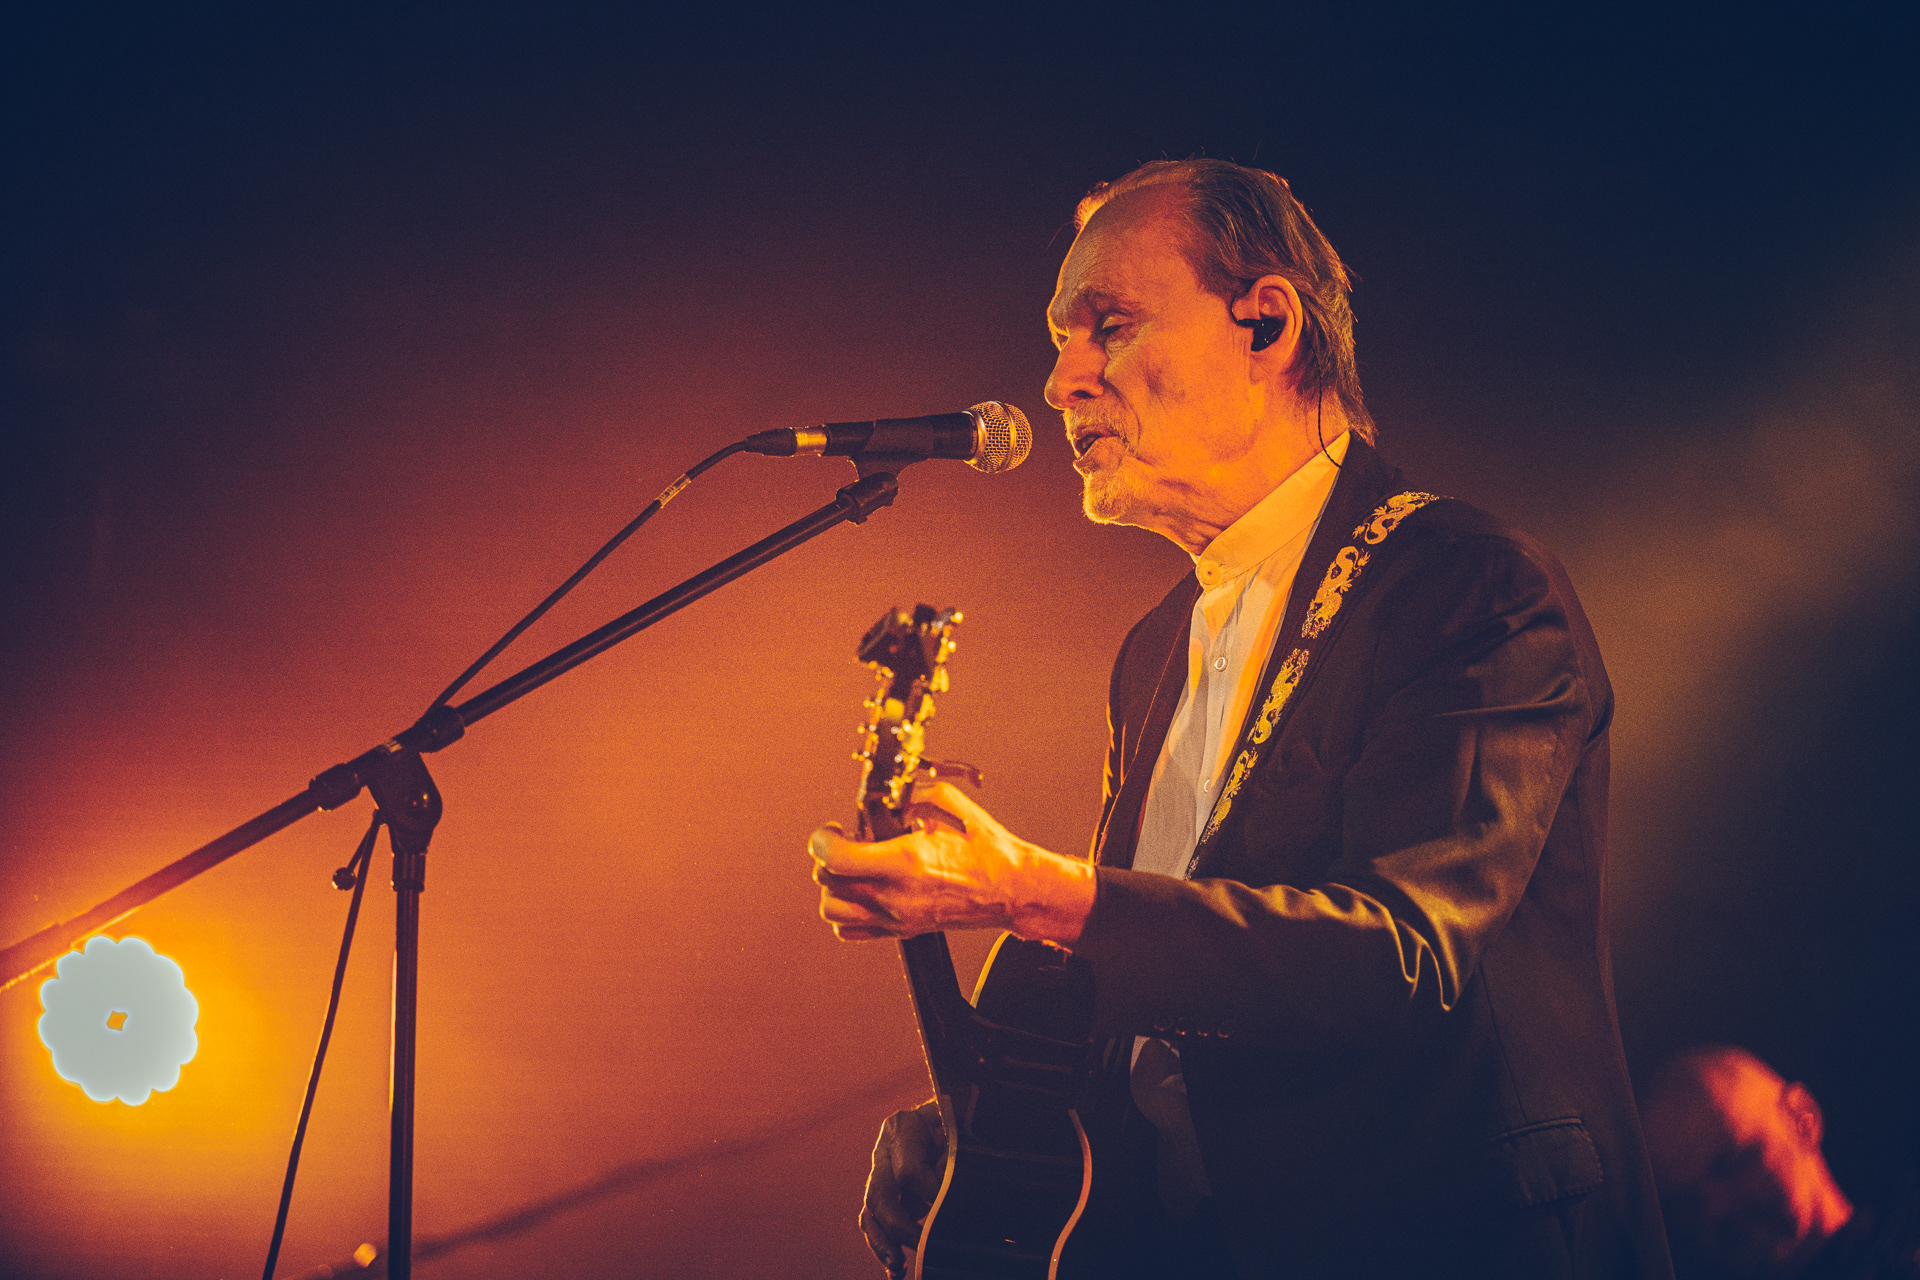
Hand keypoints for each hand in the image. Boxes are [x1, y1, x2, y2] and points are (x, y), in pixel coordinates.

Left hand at [809, 780, 1095, 944]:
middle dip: (828, 858)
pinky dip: (846, 911)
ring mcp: (897, 917)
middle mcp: (896, 894)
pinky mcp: (902, 931)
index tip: (830, 830)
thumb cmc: (990, 852)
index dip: (821, 840)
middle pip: (829, 883)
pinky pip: (851, 930)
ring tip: (851, 868)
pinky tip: (862, 890)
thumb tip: (893, 794)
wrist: (1013, 890)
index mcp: (906, 861)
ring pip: (833, 911)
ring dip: (833, 887)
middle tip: (847, 841)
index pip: (836, 858)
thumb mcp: (955, 807)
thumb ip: (917, 794)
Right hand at [860, 1100, 945, 1277]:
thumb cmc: (962, 1120)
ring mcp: (880, 1174)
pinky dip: (883, 1247)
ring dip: (883, 1243)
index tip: (950, 1205)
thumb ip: (953, 1152)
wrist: (957, 1114)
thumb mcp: (959, 1127)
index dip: (930, 1194)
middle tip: (922, 1243)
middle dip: (899, 1226)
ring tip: (900, 1266)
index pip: (909, 1171)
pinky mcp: (883, 1195)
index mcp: (903, 1126)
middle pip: (880, 1194)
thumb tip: (946, 1186)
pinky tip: (896, 1270)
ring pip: (871, 1213)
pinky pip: (874, 1224)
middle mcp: (885, 1150)